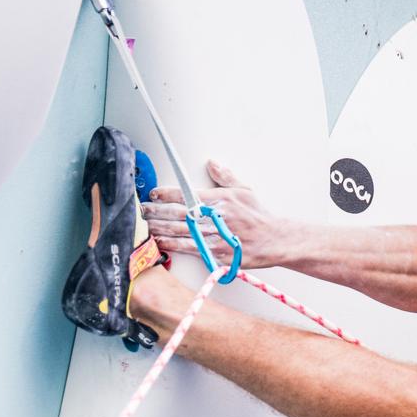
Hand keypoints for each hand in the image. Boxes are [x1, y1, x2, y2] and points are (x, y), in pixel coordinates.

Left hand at [141, 160, 294, 270]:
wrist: (273, 240)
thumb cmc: (258, 216)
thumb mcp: (244, 190)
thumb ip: (225, 177)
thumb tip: (212, 163)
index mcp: (219, 199)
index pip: (187, 194)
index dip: (167, 194)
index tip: (154, 193)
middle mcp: (215, 217)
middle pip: (178, 214)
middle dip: (157, 211)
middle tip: (143, 210)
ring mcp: (214, 236)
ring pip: (180, 231)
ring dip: (160, 228)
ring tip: (146, 226)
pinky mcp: (215, 253)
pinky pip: (188, 248)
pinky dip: (172, 245)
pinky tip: (160, 242)